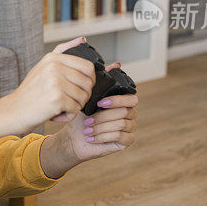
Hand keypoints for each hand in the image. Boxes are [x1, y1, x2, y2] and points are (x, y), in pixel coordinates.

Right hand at [0, 36, 95, 134]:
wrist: (13, 111)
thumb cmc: (30, 92)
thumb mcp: (44, 66)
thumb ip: (63, 52)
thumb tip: (83, 39)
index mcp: (53, 58)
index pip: (88, 66)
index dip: (89, 80)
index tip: (80, 87)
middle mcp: (54, 67)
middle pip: (88, 83)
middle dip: (83, 95)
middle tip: (69, 100)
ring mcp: (55, 82)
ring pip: (83, 97)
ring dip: (75, 106)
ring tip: (60, 106)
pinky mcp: (57, 98)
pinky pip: (76, 109)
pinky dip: (68, 115)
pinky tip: (56, 113)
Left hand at [40, 62, 137, 177]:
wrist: (74, 137)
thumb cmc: (82, 116)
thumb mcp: (89, 97)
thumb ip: (102, 81)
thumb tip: (117, 63)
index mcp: (125, 101)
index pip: (131, 98)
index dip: (116, 100)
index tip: (99, 103)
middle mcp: (131, 113)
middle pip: (125, 112)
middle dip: (104, 116)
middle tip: (88, 119)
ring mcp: (131, 128)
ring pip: (121, 125)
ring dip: (100, 127)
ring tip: (86, 129)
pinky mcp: (127, 141)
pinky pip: (120, 137)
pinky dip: (102, 137)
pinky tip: (91, 138)